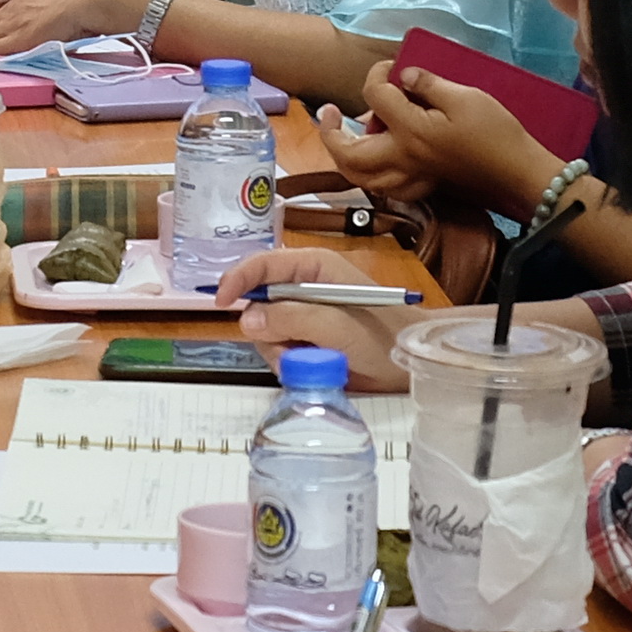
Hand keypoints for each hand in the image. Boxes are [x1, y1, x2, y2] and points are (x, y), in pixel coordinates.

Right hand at [207, 257, 412, 389]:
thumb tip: (247, 318)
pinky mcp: (306, 339)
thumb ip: (292, 319)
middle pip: (258, 303)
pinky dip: (290, 363)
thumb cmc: (384, 336)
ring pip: (265, 332)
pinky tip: (314, 366)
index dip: (238, 279)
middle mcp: (304, 287)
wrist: (411, 365)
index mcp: (313, 268)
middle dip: (268, 330)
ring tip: (313, 360)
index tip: (221, 302)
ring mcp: (304, 315)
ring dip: (281, 351)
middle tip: (292, 349)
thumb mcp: (338, 326)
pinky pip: (278, 350)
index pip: (262, 264)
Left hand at [344, 63, 564, 216]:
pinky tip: (378, 161)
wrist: (517, 170)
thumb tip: (403, 76)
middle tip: (330, 114)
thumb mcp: (465, 96)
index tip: (387, 66)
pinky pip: (386, 188)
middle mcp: (403, 158)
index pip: (375, 97)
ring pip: (362, 178)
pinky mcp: (424, 186)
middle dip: (331, 133)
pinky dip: (372, 177)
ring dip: (345, 158)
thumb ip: (428, 84)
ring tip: (345, 137)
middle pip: (349, 154)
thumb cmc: (495, 132)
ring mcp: (411, 176)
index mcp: (411, 131)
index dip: (376, 75)